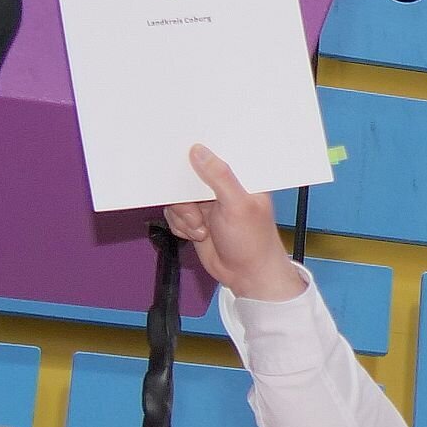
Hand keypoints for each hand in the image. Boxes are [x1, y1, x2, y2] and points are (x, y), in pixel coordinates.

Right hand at [162, 145, 306, 302]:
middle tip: (196, 212)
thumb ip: (219, 177)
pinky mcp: (194, 217)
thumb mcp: (238, 205)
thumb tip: (199, 151)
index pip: (216, 153)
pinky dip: (180, 225)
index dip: (199, 151)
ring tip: (201, 228)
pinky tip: (197, 234)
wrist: (245, 275)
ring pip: (177, 197)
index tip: (182, 151)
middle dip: (185, 194)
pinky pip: (173, 214)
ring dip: (184, 215)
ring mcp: (206, 202)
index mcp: (240, 176)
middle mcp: (222, 186)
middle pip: (189, 174)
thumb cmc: (253, 242)